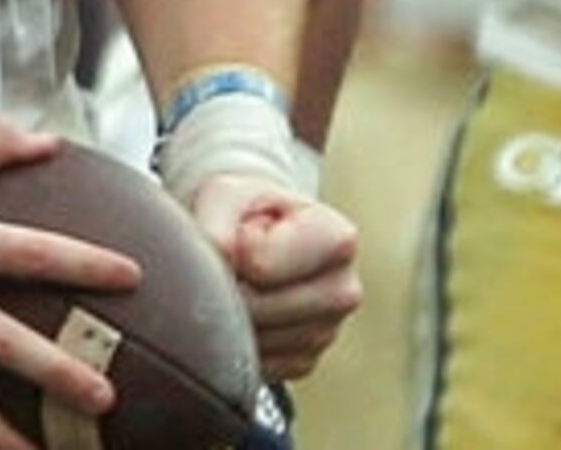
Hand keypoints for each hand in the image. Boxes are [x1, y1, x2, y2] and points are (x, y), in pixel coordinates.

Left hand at [182, 176, 359, 383]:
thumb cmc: (244, 213)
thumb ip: (216, 222)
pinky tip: (245, 311)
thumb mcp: (225, 194)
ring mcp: (327, 334)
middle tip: (230, 262)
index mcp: (337, 238)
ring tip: (239, 282)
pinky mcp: (304, 363)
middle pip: (255, 308)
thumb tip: (219, 262)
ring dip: (227, 316)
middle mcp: (344, 291)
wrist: (254, 239)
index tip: (241, 231)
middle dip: (225, 286)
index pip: (260, 265)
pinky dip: (235, 343)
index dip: (232, 246)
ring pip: (250, 341)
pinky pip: (253, 366)